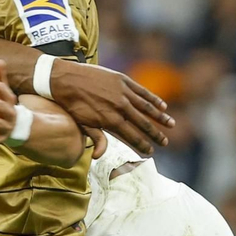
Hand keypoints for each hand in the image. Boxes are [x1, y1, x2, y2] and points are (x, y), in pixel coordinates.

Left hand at [50, 61, 174, 154]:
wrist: (64, 79)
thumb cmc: (72, 104)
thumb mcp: (83, 124)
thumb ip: (96, 138)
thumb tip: (99, 156)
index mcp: (111, 120)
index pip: (131, 136)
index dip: (142, 144)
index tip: (150, 151)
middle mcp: (120, 107)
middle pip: (143, 123)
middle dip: (155, 134)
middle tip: (165, 142)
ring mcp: (123, 92)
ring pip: (146, 107)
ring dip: (160, 117)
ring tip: (170, 124)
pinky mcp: (122, 80)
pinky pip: (142, 91)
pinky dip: (153, 98)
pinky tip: (162, 105)